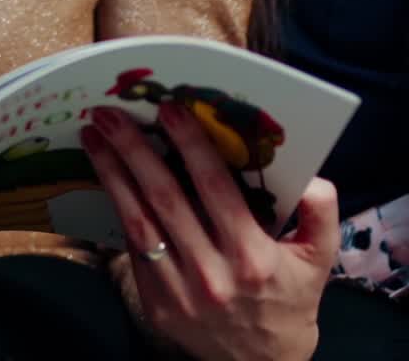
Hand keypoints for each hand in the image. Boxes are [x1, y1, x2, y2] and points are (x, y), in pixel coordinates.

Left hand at [81, 102, 337, 360]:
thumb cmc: (288, 302)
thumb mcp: (317, 263)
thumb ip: (319, 218)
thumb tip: (313, 178)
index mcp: (253, 257)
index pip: (216, 189)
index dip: (190, 146)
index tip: (168, 109)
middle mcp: (212, 273)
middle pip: (165, 198)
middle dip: (132, 150)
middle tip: (107, 113)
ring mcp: (179, 290)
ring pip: (138, 219)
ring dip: (111, 173)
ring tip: (91, 137)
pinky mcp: (156, 302)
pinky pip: (132, 246)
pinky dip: (117, 207)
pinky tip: (104, 176)